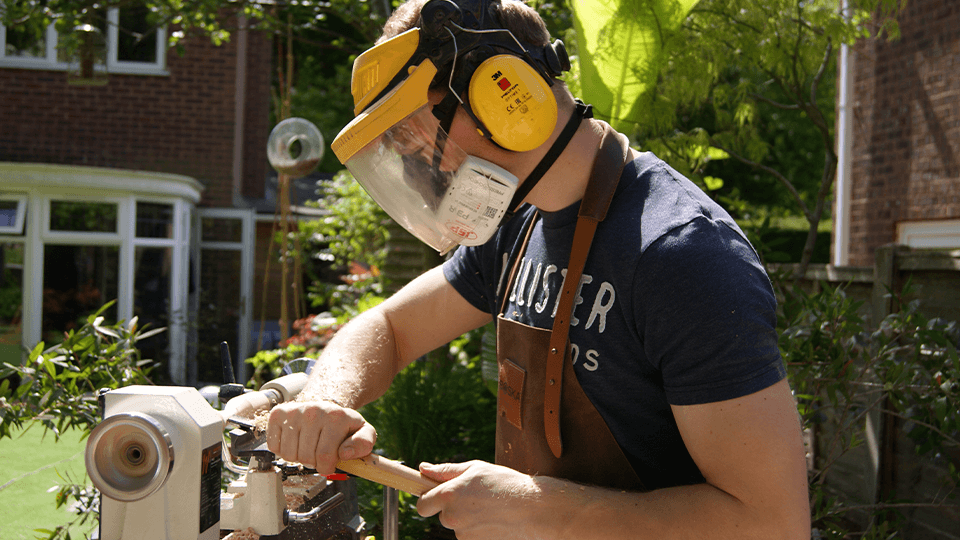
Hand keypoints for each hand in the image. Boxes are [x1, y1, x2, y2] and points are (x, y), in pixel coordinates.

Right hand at [266, 401, 376, 474]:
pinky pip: (274, 447)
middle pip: (305, 457)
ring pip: (288, 454)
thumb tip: (345, 453)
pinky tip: (295, 441)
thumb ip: (363, 444)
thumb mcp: (363, 432)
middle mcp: (313, 411)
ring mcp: (294, 411)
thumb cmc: (342, 425)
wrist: (324, 405)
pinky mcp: (277, 414)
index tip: (329, 464)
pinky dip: (283, 450)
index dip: (327, 468)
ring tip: (308, 446)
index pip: (325, 457)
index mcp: (336, 417)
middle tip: (318, 453)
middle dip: (313, 462)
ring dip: (298, 457)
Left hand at [417, 461, 544, 539]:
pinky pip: (471, 537)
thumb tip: (422, 468)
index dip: (428, 500)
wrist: (534, 509)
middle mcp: (452, 517)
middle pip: (443, 516)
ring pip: (459, 527)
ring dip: (469, 520)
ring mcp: (464, 535)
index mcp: (449, 495)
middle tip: (477, 499)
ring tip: (491, 509)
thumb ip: (445, 471)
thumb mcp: (476, 468)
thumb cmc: (505, 483)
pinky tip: (495, 520)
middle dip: (454, 509)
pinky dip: (480, 530)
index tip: (438, 497)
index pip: (422, 505)